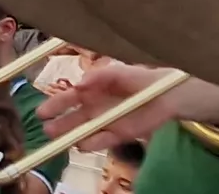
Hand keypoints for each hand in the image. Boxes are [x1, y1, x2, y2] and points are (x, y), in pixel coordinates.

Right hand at [35, 60, 211, 152]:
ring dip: (72, 133)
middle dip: (60, 120)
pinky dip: (94, 142)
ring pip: (87, 127)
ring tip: (56, 139)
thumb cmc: (148, 79)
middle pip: (76, 113)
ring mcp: (111, 119)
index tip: (42, 110)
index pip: (72, 94)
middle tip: (44, 127)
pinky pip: (105, 139)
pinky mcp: (124, 132)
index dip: (57, 102)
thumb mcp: (123, 71)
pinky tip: (81, 146)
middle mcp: (101, 103)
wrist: (176, 95)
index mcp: (98, 85)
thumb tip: (78, 83)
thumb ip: (101, 74)